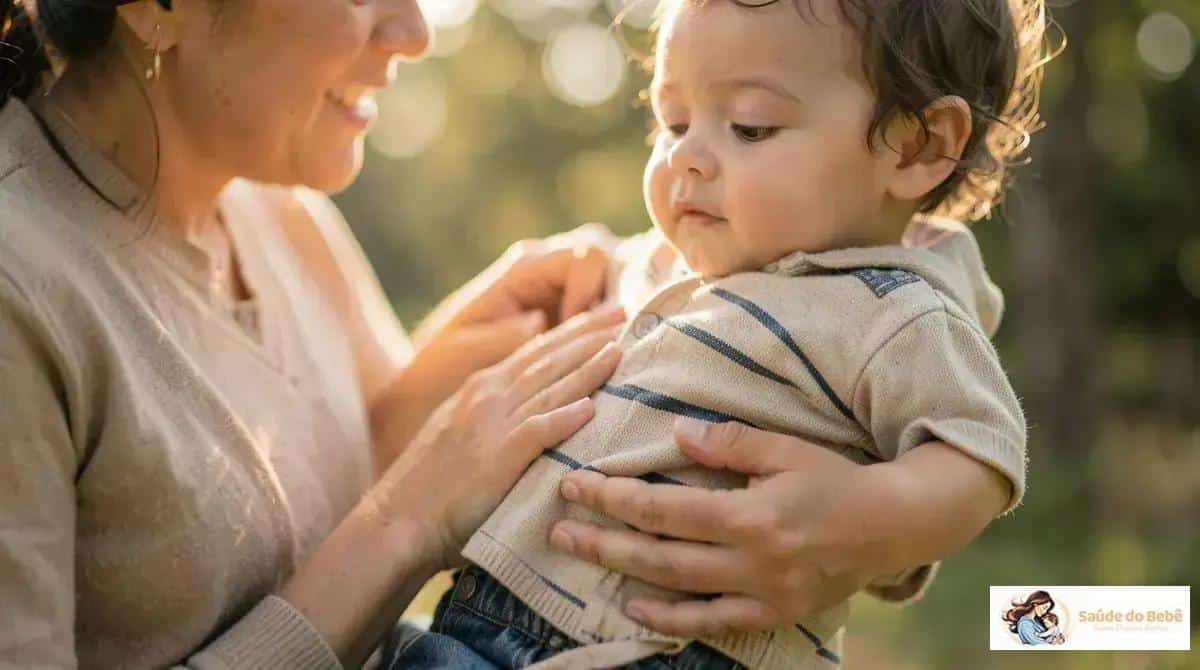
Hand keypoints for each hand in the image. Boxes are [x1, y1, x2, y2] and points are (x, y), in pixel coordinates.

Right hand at [373, 225, 616, 465]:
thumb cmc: (431, 486)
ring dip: (588, 366)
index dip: (571, 332)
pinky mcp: (497, 457)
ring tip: (620, 349)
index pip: (534, 352)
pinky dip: (564, 418)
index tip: (603, 317)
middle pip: (548, 359)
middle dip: (589, 335)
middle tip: (625, 313)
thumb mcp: (460, 432)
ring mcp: (492, 425)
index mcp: (480, 388)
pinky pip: (536, 432)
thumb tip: (526, 406)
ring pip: (550, 387)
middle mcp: (487, 396)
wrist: (397, 519)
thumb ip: (493, 414)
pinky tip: (592, 407)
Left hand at [548, 419, 879, 637]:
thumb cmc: (837, 478)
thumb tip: (675, 436)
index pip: (665, 508)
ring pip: (678, 589)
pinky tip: (635, 608)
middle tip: (558, 527)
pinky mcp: (774, 615)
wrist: (894, 526)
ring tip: (581, 556)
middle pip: (660, 552)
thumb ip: (731, 443)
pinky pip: (713, 623)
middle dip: (603, 537)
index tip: (575, 484)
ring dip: (624, 574)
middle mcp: (753, 560)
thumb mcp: (788, 448)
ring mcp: (763, 594)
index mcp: (752, 515)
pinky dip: (671, 620)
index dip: (614, 497)